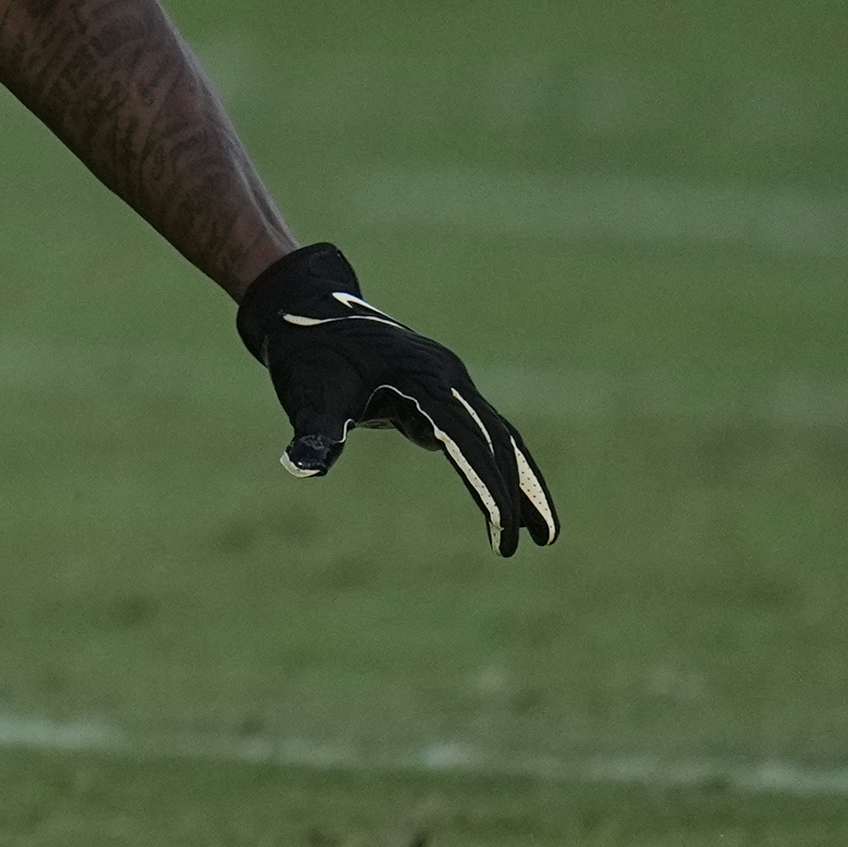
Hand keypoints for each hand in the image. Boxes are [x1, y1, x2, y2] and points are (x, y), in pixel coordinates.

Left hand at [237, 242, 558, 556]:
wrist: (303, 305)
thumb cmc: (307, 352)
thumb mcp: (306, 394)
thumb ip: (315, 432)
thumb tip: (302, 468)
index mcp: (423, 379)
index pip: (469, 443)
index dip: (490, 488)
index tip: (503, 533)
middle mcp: (446, 378)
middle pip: (499, 438)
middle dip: (524, 489)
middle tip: (545, 541)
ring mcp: (445, 380)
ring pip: (496, 433)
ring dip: (520, 477)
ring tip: (542, 531)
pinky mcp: (436, 386)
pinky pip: (477, 429)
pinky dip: (492, 460)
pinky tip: (499, 491)